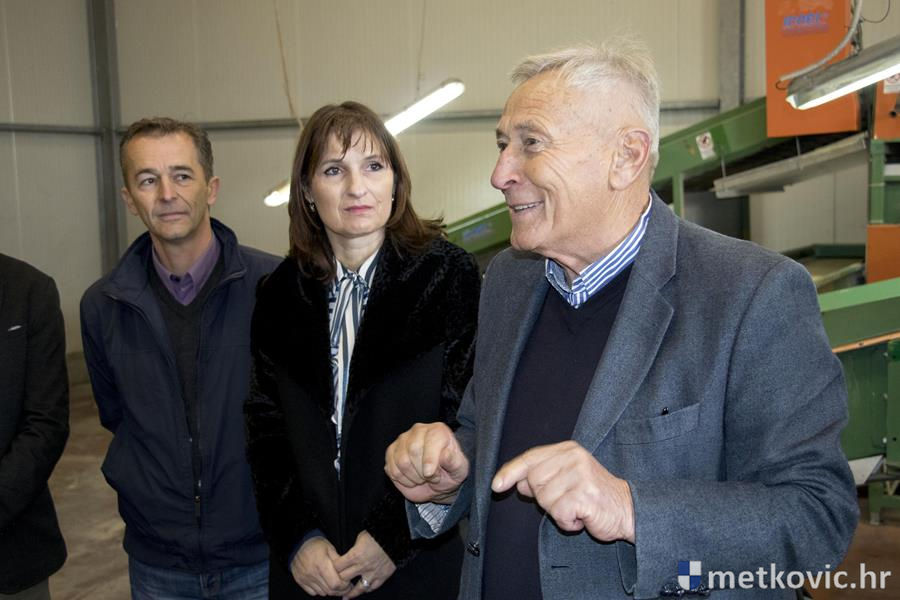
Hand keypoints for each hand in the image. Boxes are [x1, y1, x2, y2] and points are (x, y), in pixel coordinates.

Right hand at [290, 536, 351, 596]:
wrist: (298, 543)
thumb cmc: (316, 545)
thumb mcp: (330, 548)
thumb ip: (339, 561)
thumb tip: (348, 572)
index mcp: (321, 564)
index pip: (335, 584)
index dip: (344, 586)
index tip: (348, 583)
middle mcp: (312, 573)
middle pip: (329, 591)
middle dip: (340, 590)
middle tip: (346, 586)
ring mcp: (305, 578)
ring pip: (322, 593)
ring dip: (330, 591)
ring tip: (335, 584)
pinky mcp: (300, 581)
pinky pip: (313, 592)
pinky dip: (320, 590)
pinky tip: (324, 583)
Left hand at [333, 531, 395, 598]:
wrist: (396, 536)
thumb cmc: (378, 534)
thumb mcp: (361, 537)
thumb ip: (354, 549)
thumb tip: (348, 556)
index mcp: (355, 555)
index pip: (337, 566)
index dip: (333, 567)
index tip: (332, 568)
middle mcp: (362, 566)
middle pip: (344, 578)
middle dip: (339, 579)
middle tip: (335, 582)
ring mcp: (373, 573)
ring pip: (358, 588)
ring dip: (350, 593)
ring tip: (345, 597)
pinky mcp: (383, 576)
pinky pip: (373, 587)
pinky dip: (366, 590)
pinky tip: (362, 591)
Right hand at [385, 422, 468, 503]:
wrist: (437, 483)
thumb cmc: (450, 473)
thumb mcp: (459, 469)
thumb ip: (454, 461)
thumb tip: (445, 455)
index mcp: (437, 430)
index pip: (429, 441)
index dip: (429, 460)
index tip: (431, 474)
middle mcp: (418, 431)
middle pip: (413, 450)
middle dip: (422, 471)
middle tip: (431, 477)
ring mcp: (402, 440)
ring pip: (401, 461)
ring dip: (413, 477)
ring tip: (422, 478)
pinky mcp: (391, 453)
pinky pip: (392, 469)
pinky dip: (403, 480)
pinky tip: (412, 478)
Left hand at [491, 441, 634, 542]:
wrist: (628, 511)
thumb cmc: (593, 496)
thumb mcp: (567, 479)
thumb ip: (542, 477)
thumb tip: (516, 482)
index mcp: (568, 449)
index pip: (530, 458)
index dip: (510, 472)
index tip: (496, 486)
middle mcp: (574, 457)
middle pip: (533, 481)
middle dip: (544, 498)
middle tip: (567, 499)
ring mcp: (580, 475)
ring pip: (544, 499)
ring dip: (557, 512)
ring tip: (577, 508)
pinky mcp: (585, 495)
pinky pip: (558, 513)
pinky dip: (567, 522)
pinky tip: (582, 518)